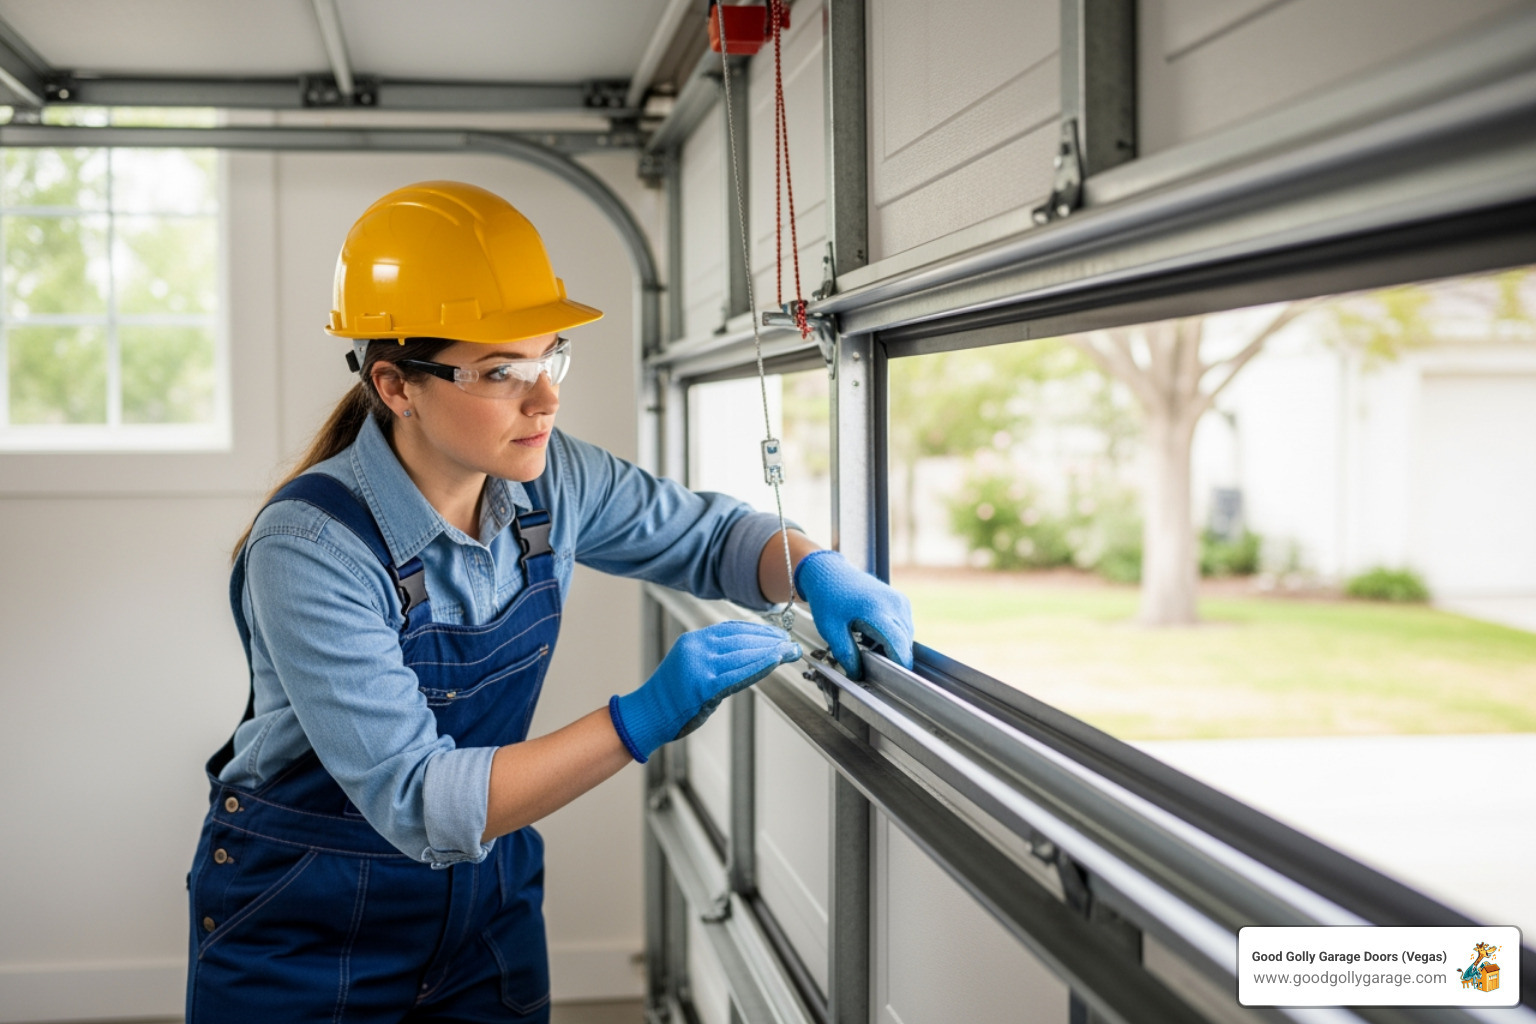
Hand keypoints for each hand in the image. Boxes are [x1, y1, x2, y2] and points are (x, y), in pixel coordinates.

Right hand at [610, 621, 800, 761]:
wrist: (648, 714)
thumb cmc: (671, 696)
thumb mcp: (691, 666)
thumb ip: (715, 657)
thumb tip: (749, 652)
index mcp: (693, 640)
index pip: (733, 629)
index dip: (759, 631)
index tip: (778, 635)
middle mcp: (696, 648)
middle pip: (742, 639)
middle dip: (770, 640)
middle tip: (791, 644)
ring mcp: (699, 666)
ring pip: (743, 653)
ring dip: (771, 652)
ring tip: (789, 652)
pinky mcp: (704, 686)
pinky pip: (738, 673)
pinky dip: (760, 666)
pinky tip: (775, 662)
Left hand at [794, 550, 913, 678]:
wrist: (829, 572)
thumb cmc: (828, 598)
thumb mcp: (830, 629)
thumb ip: (845, 653)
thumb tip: (857, 674)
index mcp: (876, 610)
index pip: (898, 644)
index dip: (900, 664)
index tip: (896, 680)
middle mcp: (894, 603)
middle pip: (905, 641)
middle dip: (895, 658)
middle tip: (876, 669)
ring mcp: (899, 600)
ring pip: (907, 634)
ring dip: (895, 646)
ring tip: (871, 649)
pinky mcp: (900, 600)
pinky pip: (905, 625)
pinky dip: (895, 635)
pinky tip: (875, 637)